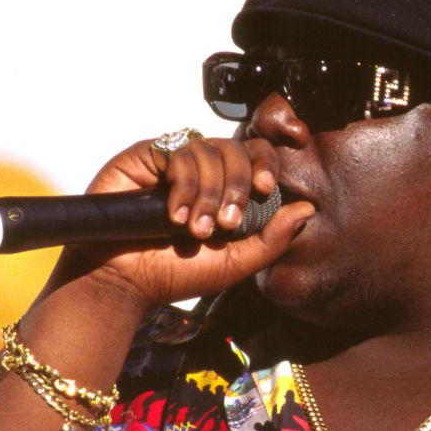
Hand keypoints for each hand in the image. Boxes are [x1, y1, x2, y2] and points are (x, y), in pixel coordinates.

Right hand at [46, 133, 313, 311]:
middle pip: (236, 148)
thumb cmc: (175, 273)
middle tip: (225, 224)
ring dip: (209, 192)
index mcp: (226, 188)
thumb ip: (272, 239)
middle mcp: (201, 169)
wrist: (123, 281)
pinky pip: (177, 151)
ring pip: (209, 150)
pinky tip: (175, 216)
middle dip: (237, 185)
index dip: (265, 164)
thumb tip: (307, 209)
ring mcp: (173, 160)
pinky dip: (184, 184)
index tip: (265, 190)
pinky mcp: (145, 156)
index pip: (256, 156)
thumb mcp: (235, 262)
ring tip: (194, 229)